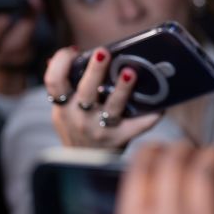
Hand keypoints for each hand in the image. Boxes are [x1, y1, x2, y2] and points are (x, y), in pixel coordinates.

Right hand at [44, 46, 160, 148]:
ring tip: (130, 72)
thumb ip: (69, 85)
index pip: (53, 82)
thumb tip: (76, 53)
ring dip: (122, 89)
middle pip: (86, 90)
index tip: (74, 50)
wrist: (85, 162)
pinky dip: (150, 116)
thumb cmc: (78, 126)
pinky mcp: (120, 138)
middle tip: (103, 53)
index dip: (61, 63)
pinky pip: (138, 125)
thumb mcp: (65, 108)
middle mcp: (79, 118)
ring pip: (112, 107)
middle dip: (95, 70)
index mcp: (63, 106)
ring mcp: (100, 129)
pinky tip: (159, 105)